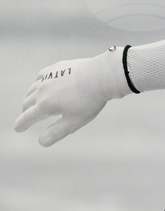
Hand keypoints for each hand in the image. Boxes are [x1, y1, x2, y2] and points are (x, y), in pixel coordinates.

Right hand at [14, 46, 132, 145]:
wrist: (100, 77)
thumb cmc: (90, 102)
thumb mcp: (74, 122)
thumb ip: (57, 132)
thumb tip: (41, 142)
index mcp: (46, 105)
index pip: (27, 117)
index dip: (21, 124)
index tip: (18, 129)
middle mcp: (42, 90)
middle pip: (27, 103)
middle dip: (26, 112)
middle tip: (27, 117)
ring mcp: (47, 78)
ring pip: (32, 89)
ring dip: (29, 98)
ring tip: (32, 103)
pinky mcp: (54, 68)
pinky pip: (40, 77)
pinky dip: (37, 84)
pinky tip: (41, 86)